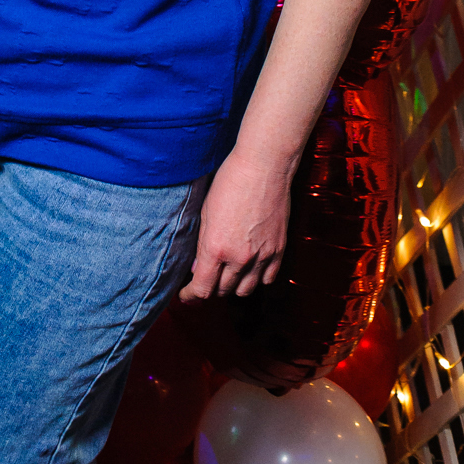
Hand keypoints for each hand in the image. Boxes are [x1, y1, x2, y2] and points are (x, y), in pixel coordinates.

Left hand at [178, 148, 290, 300]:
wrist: (263, 167)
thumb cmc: (229, 182)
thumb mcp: (206, 212)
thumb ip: (202, 245)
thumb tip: (198, 268)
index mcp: (216, 247)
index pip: (202, 289)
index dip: (191, 296)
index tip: (185, 295)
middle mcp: (239, 257)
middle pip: (223, 290)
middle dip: (210, 288)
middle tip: (204, 280)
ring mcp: (262, 255)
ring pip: (245, 290)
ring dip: (233, 286)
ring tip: (226, 275)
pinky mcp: (278, 249)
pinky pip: (267, 278)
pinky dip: (256, 279)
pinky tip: (248, 269)